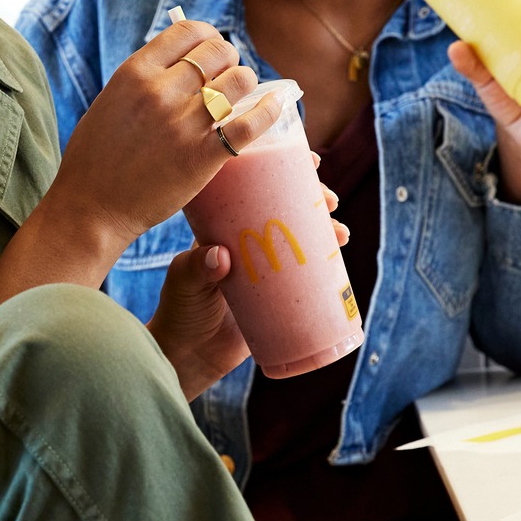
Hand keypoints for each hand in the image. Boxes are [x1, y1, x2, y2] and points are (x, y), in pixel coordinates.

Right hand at [45, 19, 282, 259]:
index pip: (188, 30)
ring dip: (246, 84)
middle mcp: (160, 92)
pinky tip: (274, 106)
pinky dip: (268, 111)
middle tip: (226, 78)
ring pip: (240, 80)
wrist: (91, 209)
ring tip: (240, 98)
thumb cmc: (96, 158)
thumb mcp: (111, 101)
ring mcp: (183, 124)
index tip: (211, 51)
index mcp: (134, 72)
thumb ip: (143, 80)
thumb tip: (179, 62)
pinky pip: (250, 124)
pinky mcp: (202, 157)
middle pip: (219, 51)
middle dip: (229, 60)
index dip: (208, 36)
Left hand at [151, 183, 350, 401]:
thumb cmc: (178, 313)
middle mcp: (248, 245)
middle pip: (285, 213)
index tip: (307, 163)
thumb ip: (197, 269)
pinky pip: (307, 278)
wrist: (187, 356)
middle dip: (312, 201)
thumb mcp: (183, 284)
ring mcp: (265, 271)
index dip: (280, 173)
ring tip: (341, 234)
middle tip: (330, 201)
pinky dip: (326, 270)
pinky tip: (341, 264)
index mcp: (224, 230)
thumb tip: (221, 255)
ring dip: (324, 233)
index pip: (255, 192)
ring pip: (300, 242)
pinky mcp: (278, 299)